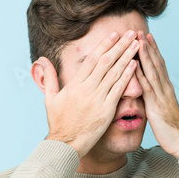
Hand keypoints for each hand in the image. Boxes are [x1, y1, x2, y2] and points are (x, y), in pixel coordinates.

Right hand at [39, 29, 139, 157]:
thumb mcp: (50, 98)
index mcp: (75, 84)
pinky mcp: (106, 110)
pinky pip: (119, 90)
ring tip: (136, 44)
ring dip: (127, 57)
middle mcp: (87, 89)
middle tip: (130, 33)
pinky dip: (127, 76)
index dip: (105, 45)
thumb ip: (49, 77)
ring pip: (115, 73)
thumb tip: (42, 60)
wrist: (65, 143)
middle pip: (106, 62)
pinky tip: (135, 65)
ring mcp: (97, 99)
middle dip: (120, 46)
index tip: (114, 35)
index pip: (92, 60)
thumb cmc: (58, 122)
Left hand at [134, 32, 178, 157]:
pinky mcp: (156, 104)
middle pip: (156, 63)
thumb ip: (154, 99)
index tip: (145, 37)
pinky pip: (147, 86)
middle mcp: (165, 88)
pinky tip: (134, 64)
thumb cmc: (170, 129)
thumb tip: (145, 93)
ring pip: (152, 70)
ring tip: (137, 39)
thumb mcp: (161, 110)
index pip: (159, 65)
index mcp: (166, 89)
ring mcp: (162, 95)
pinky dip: (140, 73)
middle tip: (139, 30)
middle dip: (148, 46)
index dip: (152, 50)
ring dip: (144, 54)